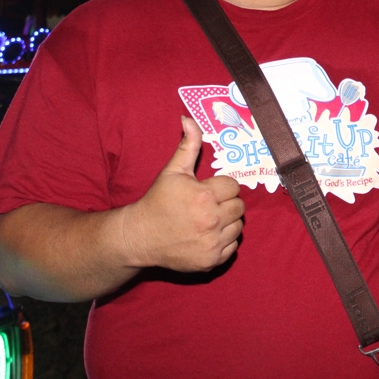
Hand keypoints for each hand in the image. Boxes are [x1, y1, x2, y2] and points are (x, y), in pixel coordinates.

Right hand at [121, 116, 244, 271]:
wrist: (139, 236)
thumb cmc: (158, 201)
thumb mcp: (172, 170)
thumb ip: (188, 144)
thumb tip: (189, 117)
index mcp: (204, 196)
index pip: (233, 186)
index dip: (220, 187)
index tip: (206, 191)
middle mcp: (211, 220)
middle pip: (239, 206)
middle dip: (226, 204)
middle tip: (207, 206)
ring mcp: (212, 243)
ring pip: (239, 226)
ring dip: (227, 223)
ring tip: (207, 220)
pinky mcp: (211, 260)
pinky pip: (233, 247)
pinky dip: (224, 242)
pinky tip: (206, 235)